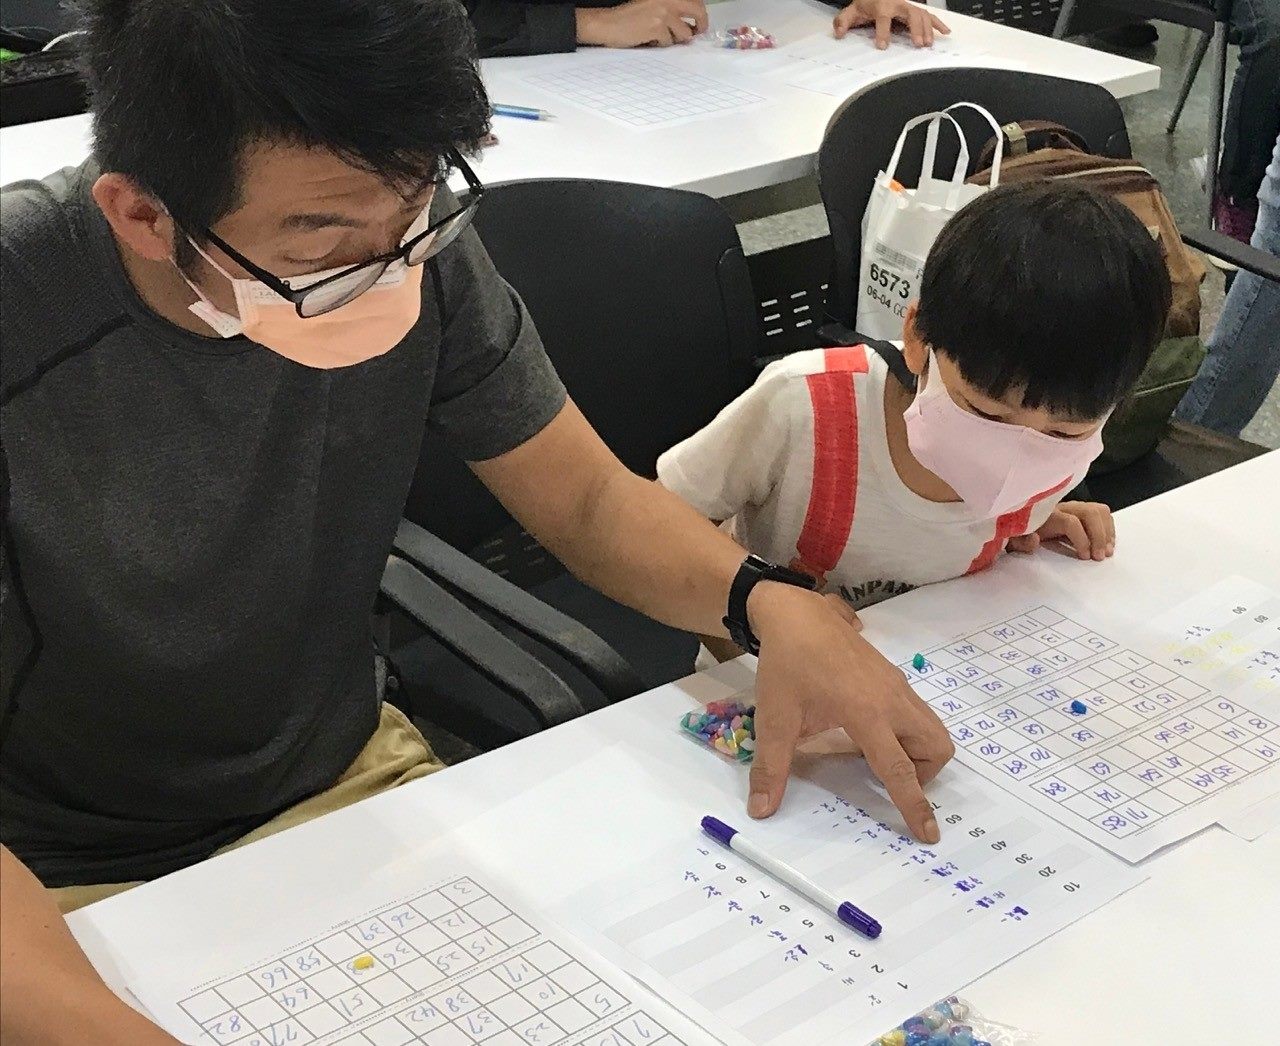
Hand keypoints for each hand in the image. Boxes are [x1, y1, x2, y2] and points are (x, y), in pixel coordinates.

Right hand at [576, 0, 708, 46]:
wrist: (609, 24)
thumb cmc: (629, 17)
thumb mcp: (653, 6)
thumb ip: (672, 11)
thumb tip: (692, 25)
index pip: (695, 0)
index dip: (700, 13)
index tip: (699, 23)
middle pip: (698, 11)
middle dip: (700, 25)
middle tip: (697, 33)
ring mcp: (663, 13)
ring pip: (684, 33)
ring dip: (675, 39)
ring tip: (660, 36)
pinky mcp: (657, 27)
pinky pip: (669, 42)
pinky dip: (660, 44)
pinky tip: (649, 39)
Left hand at [745, 583, 954, 841]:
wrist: (794, 613)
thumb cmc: (785, 666)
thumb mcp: (774, 720)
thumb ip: (771, 768)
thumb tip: (761, 810)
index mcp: (867, 714)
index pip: (899, 770)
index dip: (914, 805)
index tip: (929, 834)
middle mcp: (891, 700)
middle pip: (936, 747)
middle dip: (923, 773)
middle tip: (889, 778)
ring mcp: (896, 684)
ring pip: (931, 727)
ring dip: (917, 750)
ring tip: (876, 753)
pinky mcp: (892, 674)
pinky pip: (916, 711)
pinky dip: (905, 729)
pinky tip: (867, 725)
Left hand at [833, 0, 949, 47]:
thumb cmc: (866, 3)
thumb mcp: (851, 11)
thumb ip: (843, 22)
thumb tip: (838, 32)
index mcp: (881, 5)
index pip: (883, 18)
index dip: (883, 32)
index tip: (882, 45)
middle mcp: (897, 4)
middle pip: (909, 14)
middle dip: (914, 28)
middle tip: (916, 44)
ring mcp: (908, 6)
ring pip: (921, 14)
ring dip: (927, 29)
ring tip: (927, 44)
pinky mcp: (914, 9)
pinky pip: (928, 15)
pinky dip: (938, 23)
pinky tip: (945, 32)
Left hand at [1007, 501, 1115, 560]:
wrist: (1020, 521)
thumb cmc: (1020, 532)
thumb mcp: (1014, 540)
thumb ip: (1021, 542)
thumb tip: (1034, 539)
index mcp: (1046, 515)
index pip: (1071, 522)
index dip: (1081, 539)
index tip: (1085, 556)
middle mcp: (1063, 507)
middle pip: (1090, 512)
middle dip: (1099, 536)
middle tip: (1099, 557)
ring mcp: (1074, 507)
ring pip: (1099, 510)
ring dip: (1107, 532)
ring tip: (1107, 552)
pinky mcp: (1082, 510)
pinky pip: (1102, 513)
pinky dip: (1108, 529)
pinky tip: (1107, 544)